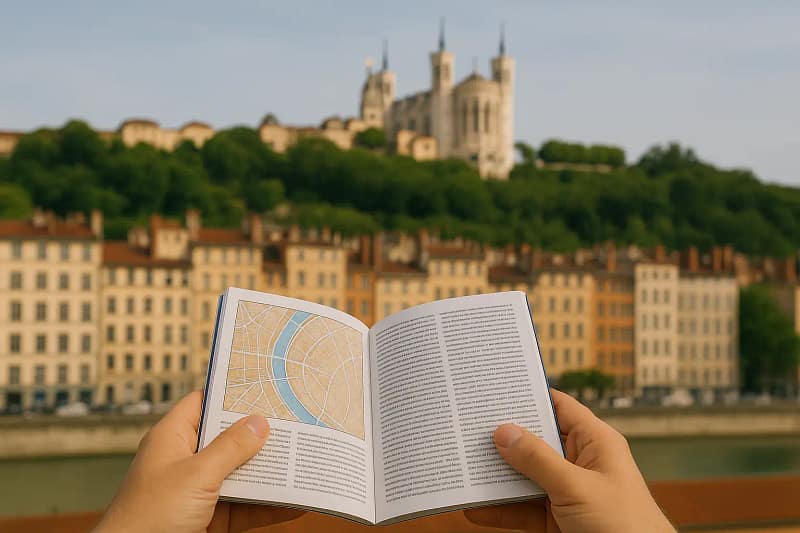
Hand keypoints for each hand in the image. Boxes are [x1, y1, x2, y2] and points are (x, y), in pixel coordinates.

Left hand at [93, 391, 304, 532]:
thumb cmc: (148, 517)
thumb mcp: (195, 475)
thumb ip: (229, 448)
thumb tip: (258, 423)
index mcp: (173, 438)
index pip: (204, 403)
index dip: (231, 394)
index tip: (265, 388)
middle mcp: (186, 461)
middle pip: (230, 440)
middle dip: (261, 437)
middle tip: (296, 425)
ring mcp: (198, 491)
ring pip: (241, 475)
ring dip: (270, 474)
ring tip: (303, 463)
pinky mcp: (209, 518)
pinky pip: (245, 506)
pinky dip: (268, 506)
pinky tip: (294, 503)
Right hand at [465, 389, 674, 532]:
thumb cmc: (625, 525)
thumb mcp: (577, 487)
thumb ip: (539, 460)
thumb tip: (504, 432)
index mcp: (594, 442)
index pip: (558, 406)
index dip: (529, 396)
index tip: (495, 389)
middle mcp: (579, 462)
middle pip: (535, 442)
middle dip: (504, 439)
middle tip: (468, 429)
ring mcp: (567, 492)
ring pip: (525, 477)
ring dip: (497, 477)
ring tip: (463, 468)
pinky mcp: (558, 520)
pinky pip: (523, 509)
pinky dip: (500, 510)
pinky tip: (475, 507)